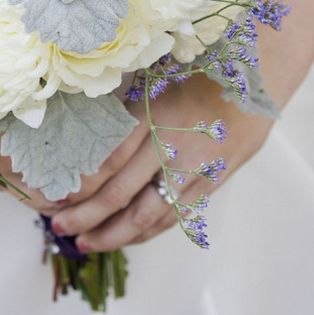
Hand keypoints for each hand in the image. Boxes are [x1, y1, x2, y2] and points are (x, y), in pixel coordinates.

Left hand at [48, 73, 271, 251]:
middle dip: (84, 215)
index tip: (56, 194)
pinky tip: (125, 238)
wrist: (257, 78)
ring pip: (147, 215)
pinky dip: (145, 233)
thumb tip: (79, 139)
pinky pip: (173, 217)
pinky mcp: (212, 184)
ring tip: (84, 243)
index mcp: (155, 113)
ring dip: (112, 234)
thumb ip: (122, 110)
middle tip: (58, 225)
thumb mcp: (155, 78)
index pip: (108, 160)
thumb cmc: (198, 71)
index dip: (80, 184)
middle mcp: (173, 145)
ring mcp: (195, 169)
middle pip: (120, 193)